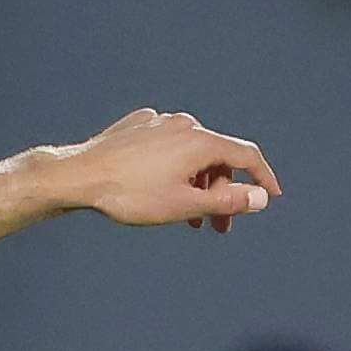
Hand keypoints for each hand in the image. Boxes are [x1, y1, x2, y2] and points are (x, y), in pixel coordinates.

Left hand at [43, 108, 280, 231]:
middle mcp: (185, 124)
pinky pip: (166, 148)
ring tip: (188, 217)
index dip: (262, 177)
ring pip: (190, 154)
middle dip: (220, 194)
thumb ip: (225, 202)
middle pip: (216, 158)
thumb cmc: (130, 195)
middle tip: (217, 227)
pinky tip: (158, 189)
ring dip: (196, 184)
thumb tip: (260, 198)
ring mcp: (160, 122)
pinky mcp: (138, 126)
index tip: (271, 195)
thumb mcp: (183, 205)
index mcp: (201, 141)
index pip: (246, 156)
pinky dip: (172, 169)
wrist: (79, 176)